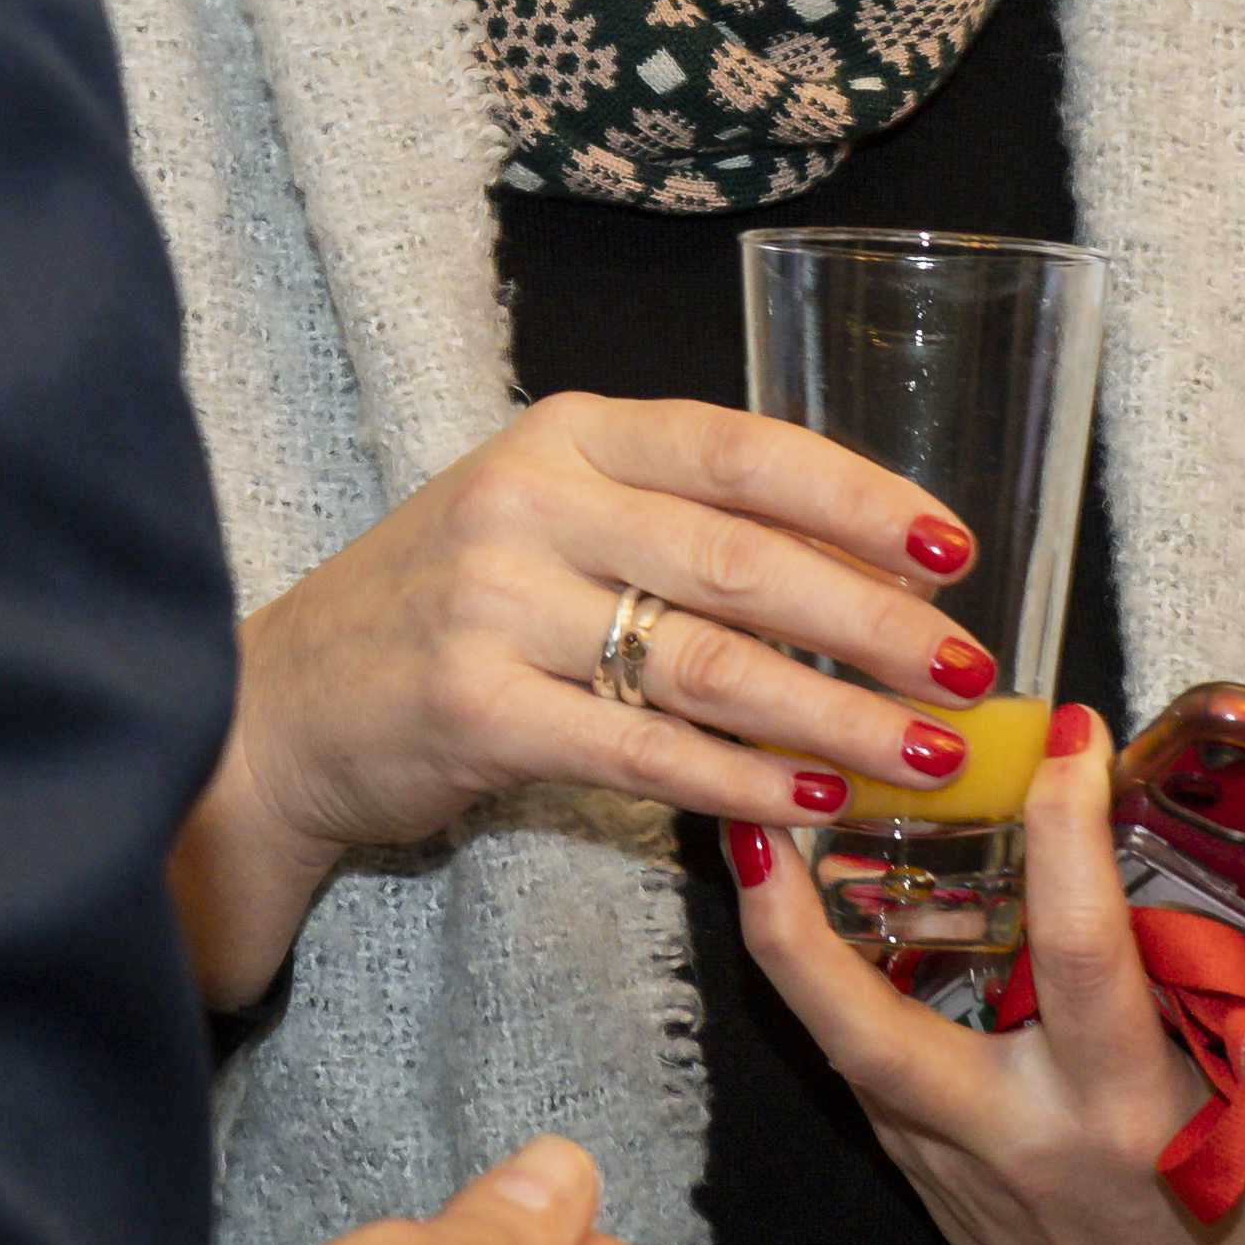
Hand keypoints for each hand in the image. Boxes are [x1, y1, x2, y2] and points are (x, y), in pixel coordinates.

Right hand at [175, 391, 995, 1006]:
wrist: (277, 707)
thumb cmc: (442, 615)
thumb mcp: (547, 526)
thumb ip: (675, 527)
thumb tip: (863, 571)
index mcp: (565, 437)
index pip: (741, 449)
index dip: (859, 497)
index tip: (955, 549)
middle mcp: (528, 502)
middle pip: (740, 558)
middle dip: (873, 622)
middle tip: (966, 671)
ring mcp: (493, 603)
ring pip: (704, 663)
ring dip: (831, 716)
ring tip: (921, 756)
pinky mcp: (474, 709)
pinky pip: (641, 752)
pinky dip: (737, 784)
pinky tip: (808, 807)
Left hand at [723, 704, 1244, 1244]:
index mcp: (1130, 1116)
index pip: (1081, 957)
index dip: (1072, 838)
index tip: (1073, 739)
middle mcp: (1024, 1142)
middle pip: (873, 1036)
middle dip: (803, 935)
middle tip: (770, 817)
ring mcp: (959, 1169)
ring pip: (842, 1053)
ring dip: (790, 951)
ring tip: (759, 836)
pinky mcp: (927, 1182)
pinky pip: (867, 1078)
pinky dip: (835, 996)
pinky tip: (813, 912)